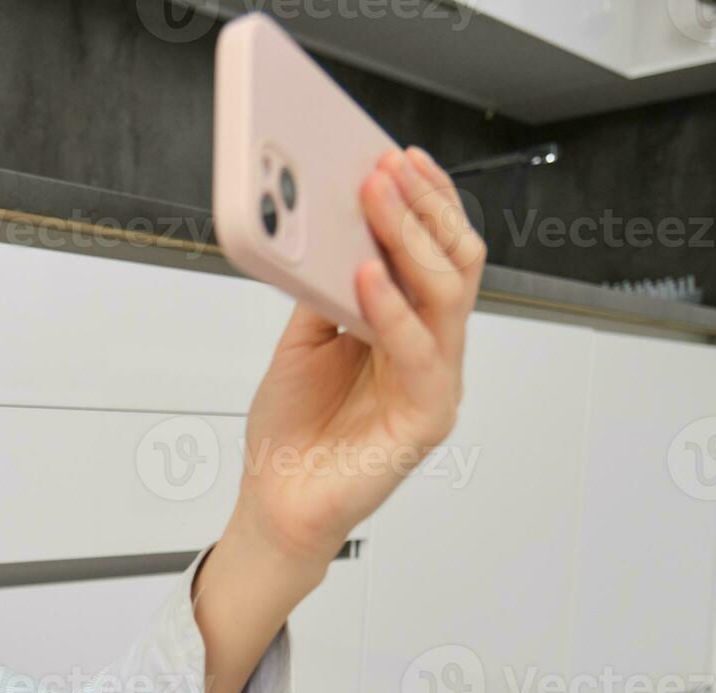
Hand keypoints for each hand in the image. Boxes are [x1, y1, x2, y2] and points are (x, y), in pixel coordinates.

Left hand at [234, 146, 484, 566]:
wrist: (277, 499)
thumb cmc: (293, 428)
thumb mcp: (303, 340)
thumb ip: (325, 290)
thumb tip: (332, 227)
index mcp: (409, 327)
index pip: (435, 252)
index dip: (424, 202)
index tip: (396, 157)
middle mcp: (431, 350)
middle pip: (451, 263)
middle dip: (422, 208)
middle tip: (386, 168)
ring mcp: (434, 383)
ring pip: (446, 296)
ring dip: (409, 240)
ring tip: (377, 200)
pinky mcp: (425, 418)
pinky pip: (419, 353)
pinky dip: (393, 310)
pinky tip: (367, 277)